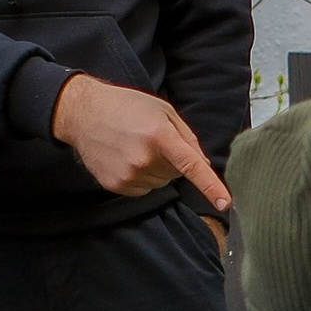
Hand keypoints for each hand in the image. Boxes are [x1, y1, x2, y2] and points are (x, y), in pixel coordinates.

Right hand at [51, 75, 228, 210]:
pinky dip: (141, 176)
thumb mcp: (162, 111)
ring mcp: (128, 174)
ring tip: (136, 146)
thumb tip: (203, 163)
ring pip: (160, 182)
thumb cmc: (127, 107)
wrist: (84, 114)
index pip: (192, 165)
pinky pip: (143, 189)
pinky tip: (126, 158)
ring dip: (156, 168)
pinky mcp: (116, 185)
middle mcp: (144, 158)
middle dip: (171, 160)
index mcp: (159, 135)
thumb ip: (187, 137)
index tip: (225, 202)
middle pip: (176, 174)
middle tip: (150, 139)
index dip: (211, 186)